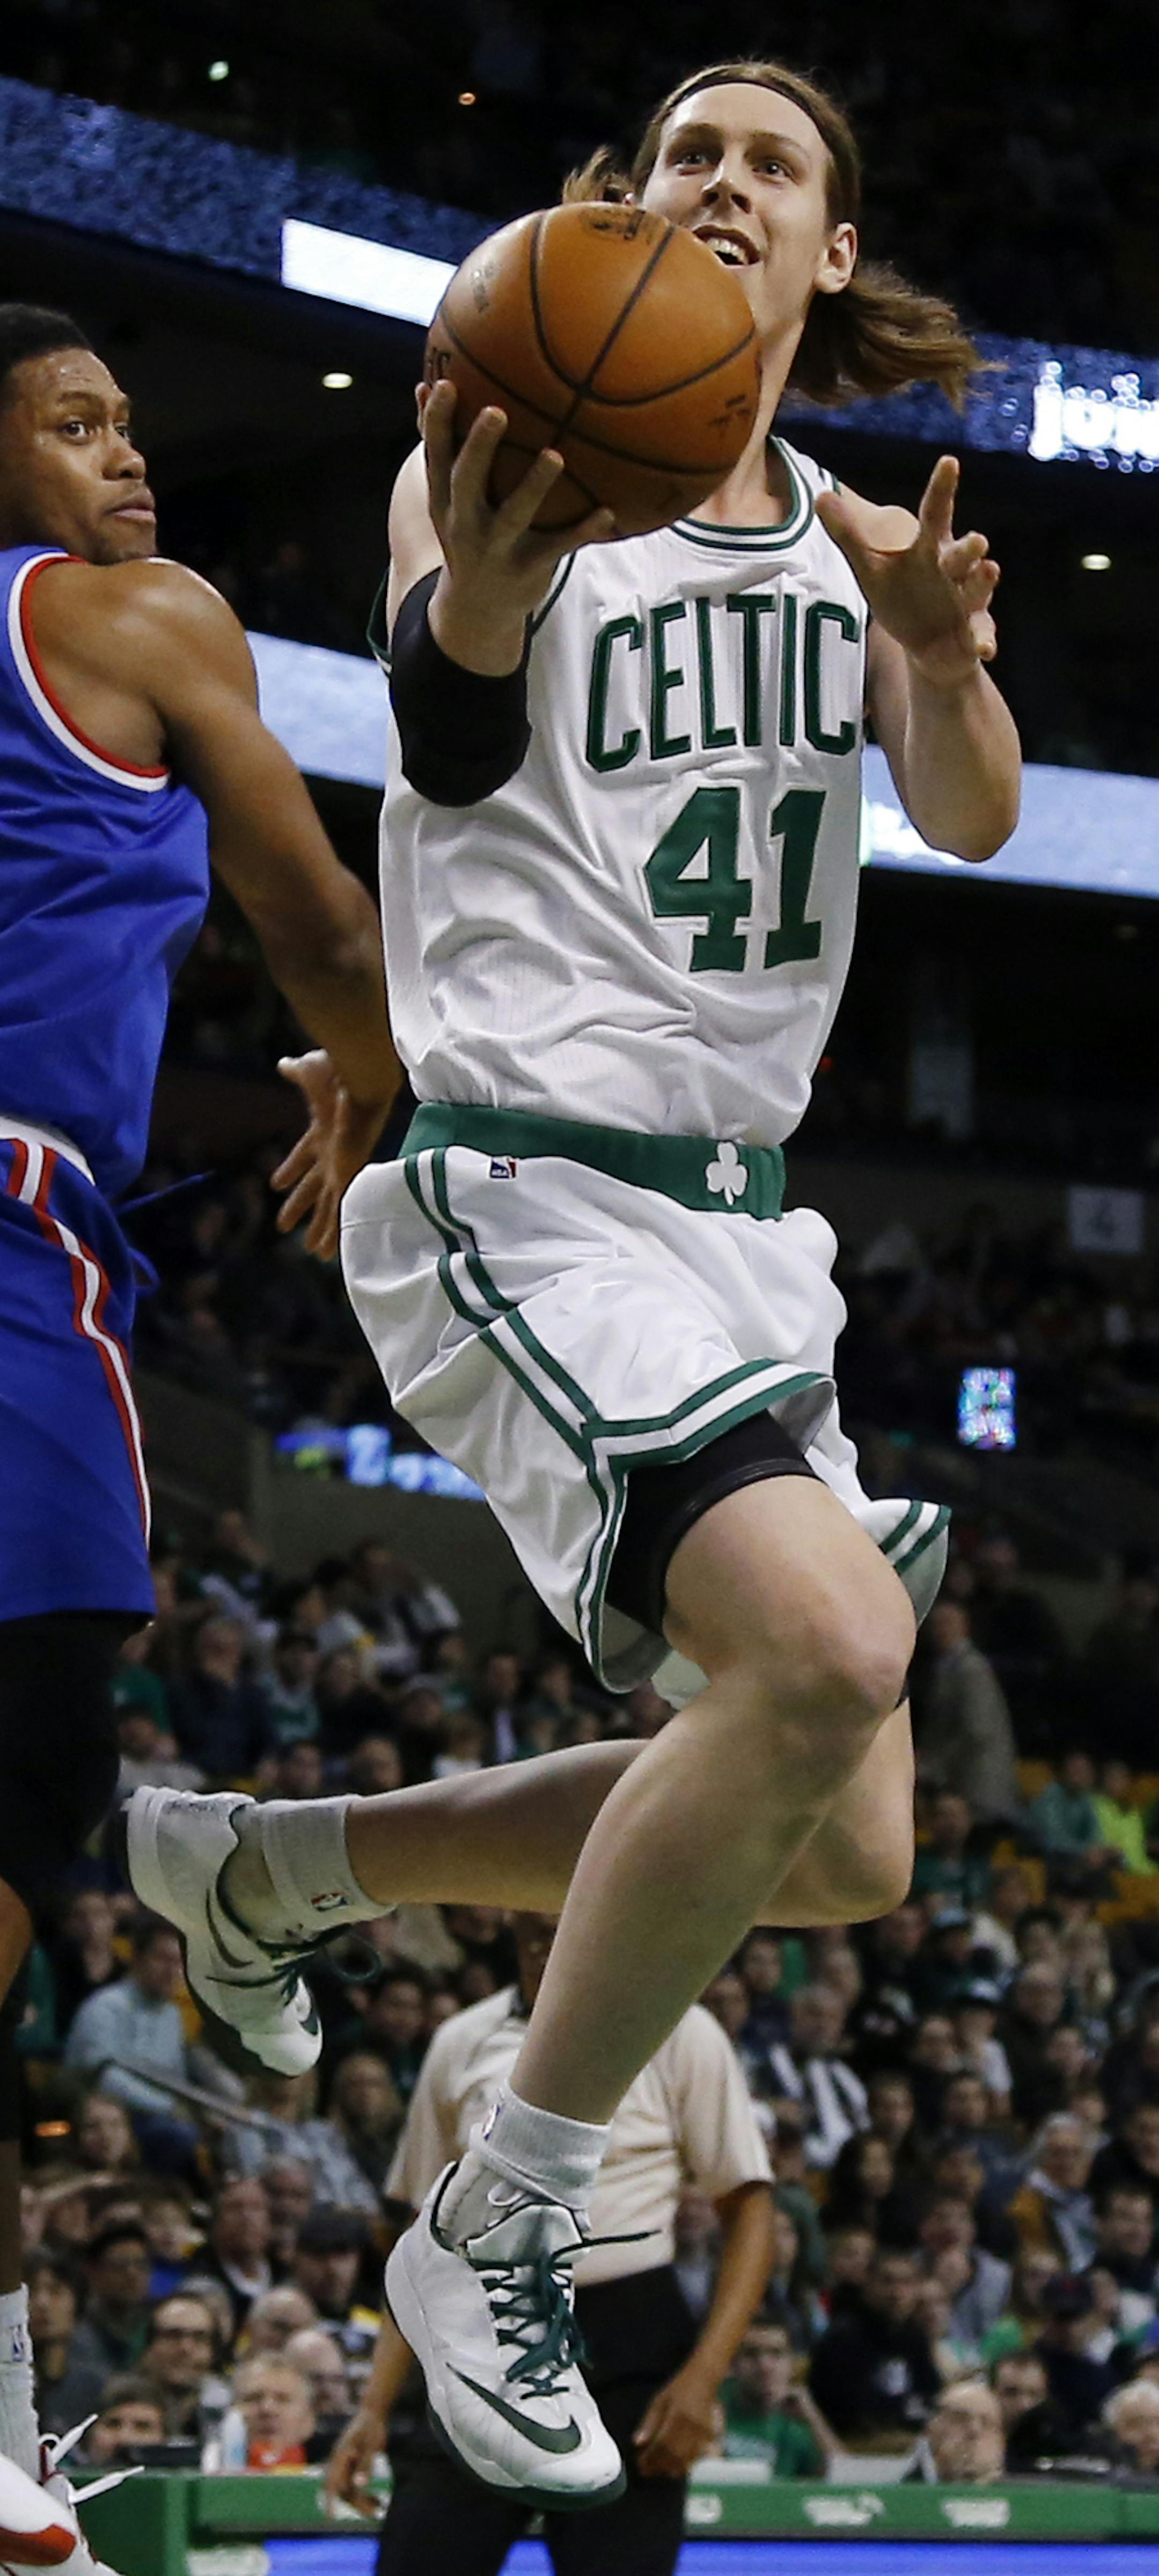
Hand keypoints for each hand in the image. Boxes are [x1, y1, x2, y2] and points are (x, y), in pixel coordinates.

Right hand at [272, 1050, 388, 1260]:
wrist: (361, 1083)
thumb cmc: (336, 1075)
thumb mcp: (311, 1072)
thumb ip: (299, 1072)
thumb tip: (286, 1063)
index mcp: (322, 1132)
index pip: (303, 1156)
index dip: (290, 1169)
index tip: (276, 1184)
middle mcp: (333, 1154)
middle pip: (314, 1188)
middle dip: (301, 1207)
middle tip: (285, 1227)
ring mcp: (342, 1167)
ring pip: (329, 1205)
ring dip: (321, 1228)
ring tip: (314, 1252)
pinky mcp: (349, 1175)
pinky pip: (339, 1209)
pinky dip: (333, 1230)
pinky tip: (329, 1251)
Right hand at [323, 2406, 383, 2519]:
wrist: (373, 2413)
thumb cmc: (371, 2426)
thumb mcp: (371, 2444)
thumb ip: (365, 2464)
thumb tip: (360, 2484)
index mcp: (339, 2457)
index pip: (331, 2483)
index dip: (329, 2500)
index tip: (332, 2516)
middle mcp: (339, 2464)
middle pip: (344, 2491)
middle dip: (358, 2504)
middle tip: (376, 2512)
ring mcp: (345, 2466)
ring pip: (350, 2491)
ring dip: (363, 2502)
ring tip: (381, 2508)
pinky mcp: (353, 2468)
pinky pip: (355, 2487)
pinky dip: (365, 2496)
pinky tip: (379, 2502)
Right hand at [421, 378, 612, 666]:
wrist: (477, 608)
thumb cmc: (468, 532)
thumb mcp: (445, 497)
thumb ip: (439, 445)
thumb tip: (425, 385)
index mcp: (444, 500)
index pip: (435, 457)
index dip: (437, 422)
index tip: (446, 385)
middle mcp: (465, 523)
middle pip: (466, 480)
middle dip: (479, 447)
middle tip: (496, 411)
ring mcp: (496, 548)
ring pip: (514, 514)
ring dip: (534, 485)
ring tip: (555, 455)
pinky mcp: (527, 568)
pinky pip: (558, 547)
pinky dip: (583, 531)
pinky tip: (608, 512)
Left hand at [633, 2362, 718, 2479]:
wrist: (704, 2378)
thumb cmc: (679, 2388)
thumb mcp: (660, 2400)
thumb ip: (649, 2422)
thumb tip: (637, 2443)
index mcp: (677, 2415)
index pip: (661, 2444)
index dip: (650, 2458)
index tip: (640, 2465)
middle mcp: (692, 2426)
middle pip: (673, 2455)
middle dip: (659, 2466)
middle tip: (647, 2471)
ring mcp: (703, 2433)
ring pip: (687, 2459)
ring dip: (672, 2468)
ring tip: (660, 2471)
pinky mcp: (710, 2436)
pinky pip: (699, 2457)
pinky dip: (687, 2464)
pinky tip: (678, 2467)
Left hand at [817, 454, 998, 687]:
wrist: (927, 647)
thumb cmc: (903, 598)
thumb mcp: (871, 568)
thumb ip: (849, 535)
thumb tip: (820, 495)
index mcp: (930, 548)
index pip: (936, 513)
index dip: (942, 488)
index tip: (949, 461)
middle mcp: (954, 570)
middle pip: (963, 553)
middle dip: (969, 547)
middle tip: (976, 539)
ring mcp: (968, 601)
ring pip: (978, 589)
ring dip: (983, 582)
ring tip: (989, 570)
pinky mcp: (974, 633)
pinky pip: (981, 636)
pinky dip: (984, 641)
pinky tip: (985, 649)